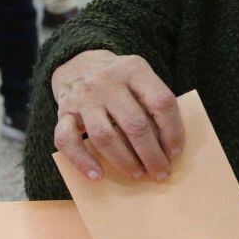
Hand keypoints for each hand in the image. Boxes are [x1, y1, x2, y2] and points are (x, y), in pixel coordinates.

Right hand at [51, 50, 184, 180]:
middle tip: (161, 173)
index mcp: (134, 69)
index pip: (161, 102)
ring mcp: (83, 97)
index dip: (173, 131)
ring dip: (124, 161)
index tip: (175, 152)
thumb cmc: (119, 80)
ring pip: (104, 137)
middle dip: (152, 155)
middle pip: (135, 125)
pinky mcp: (62, 112)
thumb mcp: (140, 77)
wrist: (79, 63)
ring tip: (138, 174)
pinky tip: (97, 175)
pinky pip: (67, 141)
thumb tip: (170, 146)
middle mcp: (107, 81)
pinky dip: (82, 161)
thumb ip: (153, 101)